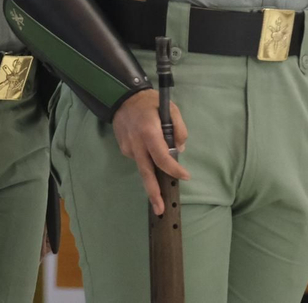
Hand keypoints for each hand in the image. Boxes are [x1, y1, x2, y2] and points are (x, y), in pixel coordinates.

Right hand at [112, 88, 188, 215]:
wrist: (123, 97)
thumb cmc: (151, 103)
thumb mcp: (172, 110)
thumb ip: (179, 130)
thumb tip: (178, 151)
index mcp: (149, 132)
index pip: (162, 157)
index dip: (174, 169)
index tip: (185, 176)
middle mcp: (136, 143)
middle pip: (146, 173)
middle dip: (153, 193)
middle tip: (160, 209)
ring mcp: (127, 147)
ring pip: (143, 167)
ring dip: (153, 174)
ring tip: (160, 171)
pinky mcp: (123, 149)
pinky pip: (139, 158)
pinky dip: (146, 158)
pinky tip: (147, 148)